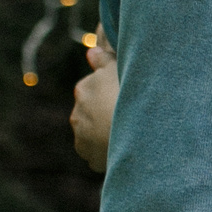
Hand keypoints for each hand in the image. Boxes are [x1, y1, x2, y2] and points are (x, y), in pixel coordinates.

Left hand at [71, 41, 118, 171]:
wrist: (134, 134)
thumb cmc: (127, 95)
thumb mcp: (117, 68)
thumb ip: (103, 59)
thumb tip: (90, 52)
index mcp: (83, 89)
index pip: (92, 88)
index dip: (108, 92)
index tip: (122, 95)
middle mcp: (77, 115)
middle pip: (92, 113)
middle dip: (104, 114)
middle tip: (126, 115)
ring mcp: (83, 138)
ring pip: (94, 135)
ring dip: (105, 134)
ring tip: (127, 134)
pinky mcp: (91, 159)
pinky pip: (99, 155)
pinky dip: (109, 153)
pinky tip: (124, 148)